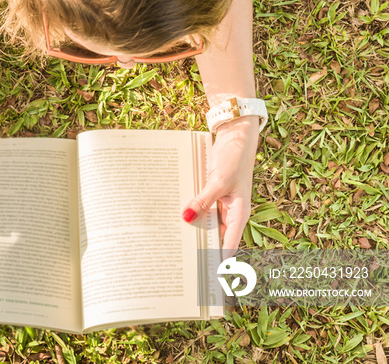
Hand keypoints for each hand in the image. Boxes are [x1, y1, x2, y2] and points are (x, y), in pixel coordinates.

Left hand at [182, 117, 258, 255]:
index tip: (208, 278)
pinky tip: (177, 222)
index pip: (229, 246)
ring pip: (207, 225)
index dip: (219, 263)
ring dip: (195, 233)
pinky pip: (202, 211)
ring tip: (176, 248)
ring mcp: (222, 205)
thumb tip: (186, 217)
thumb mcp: (217, 181)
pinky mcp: (213, 196)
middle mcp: (232, 213)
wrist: (236, 136)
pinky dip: (192, 216)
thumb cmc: (234, 158)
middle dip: (202, 251)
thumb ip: (203, 200)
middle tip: (184, 266)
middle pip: (216, 238)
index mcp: (239, 214)